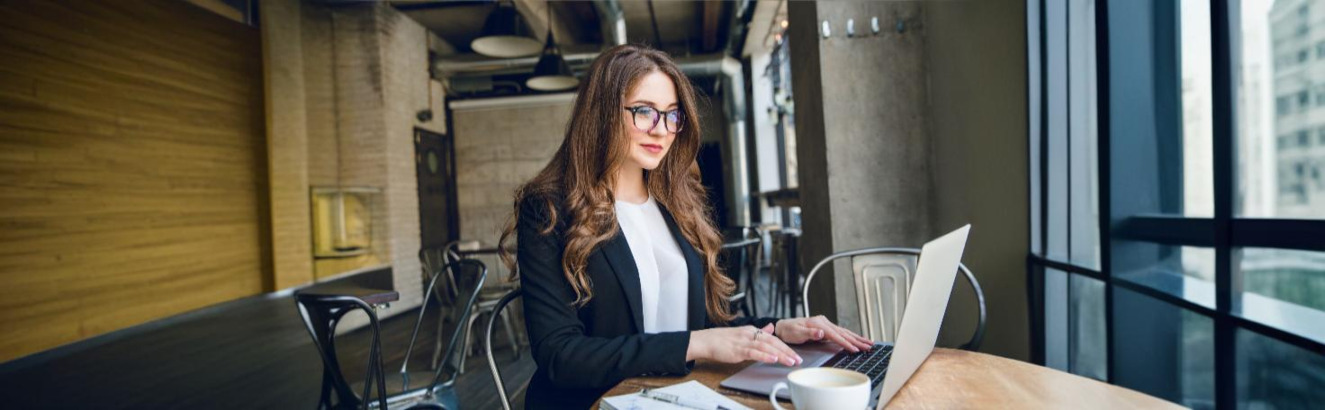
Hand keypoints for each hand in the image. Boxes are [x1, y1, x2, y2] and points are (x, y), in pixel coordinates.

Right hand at [687, 324, 802, 366]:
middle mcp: (750, 334)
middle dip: (787, 351)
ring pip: (766, 347)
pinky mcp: (738, 349)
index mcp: (752, 331)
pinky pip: (754, 352)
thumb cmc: (722, 340)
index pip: (773, 338)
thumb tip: (770, 328)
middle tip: (798, 359)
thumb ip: (758, 332)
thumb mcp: (743, 333)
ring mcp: (744, 341)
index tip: (796, 355)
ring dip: (780, 354)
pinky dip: (765, 356)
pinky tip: (773, 359)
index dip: (786, 346)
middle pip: (773, 342)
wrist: (706, 340)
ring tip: (791, 361)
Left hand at [774, 315, 874, 352]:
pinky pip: (841, 332)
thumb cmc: (789, 331)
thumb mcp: (796, 333)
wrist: (784, 327)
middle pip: (844, 332)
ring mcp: (825, 324)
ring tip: (868, 342)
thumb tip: (821, 332)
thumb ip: (809, 333)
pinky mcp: (826, 327)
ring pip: (844, 332)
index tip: (855, 349)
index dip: (846, 343)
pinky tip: (856, 339)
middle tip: (869, 346)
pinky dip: (850, 336)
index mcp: (818, 324)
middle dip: (857, 340)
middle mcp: (824, 322)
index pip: (835, 335)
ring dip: (857, 338)